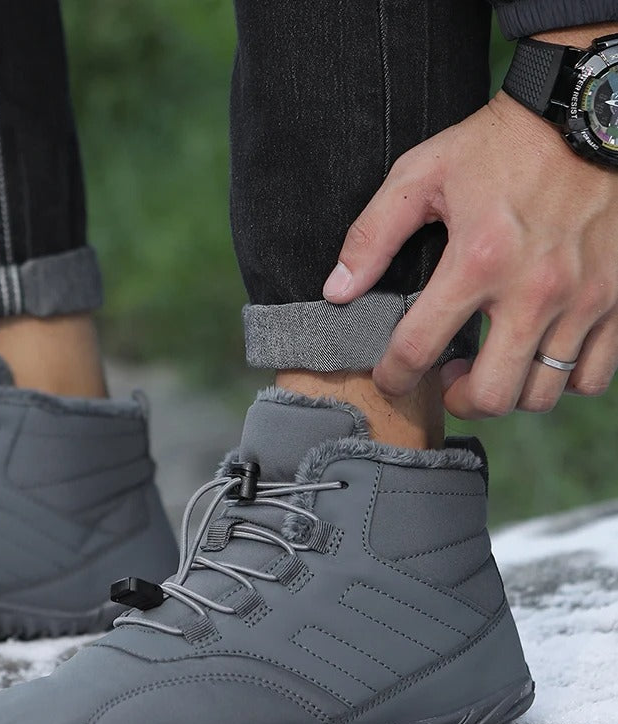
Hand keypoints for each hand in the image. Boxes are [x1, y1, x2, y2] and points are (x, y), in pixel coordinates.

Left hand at [323, 91, 617, 417]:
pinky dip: (563, 381)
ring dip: (508, 393)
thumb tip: (337, 291)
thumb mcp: (420, 175)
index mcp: (477, 260)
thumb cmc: (499, 146)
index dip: (393, 376)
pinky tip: (539, 357)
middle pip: (492, 394)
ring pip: (542, 394)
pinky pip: (593, 376)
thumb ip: (371, 237)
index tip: (391, 377)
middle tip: (448, 381)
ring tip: (491, 367)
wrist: (589, 115)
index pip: (418, 350)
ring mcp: (583, 299)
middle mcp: (534, 289)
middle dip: (458, 401)